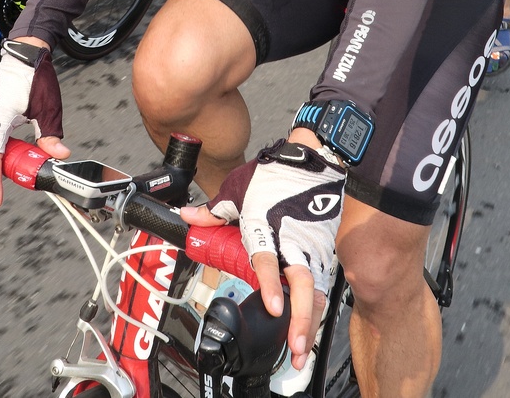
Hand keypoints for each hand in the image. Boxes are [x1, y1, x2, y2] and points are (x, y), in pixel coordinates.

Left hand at [179, 139, 345, 370]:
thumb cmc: (274, 175)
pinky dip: (315, 309)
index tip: (273, 307)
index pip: (268, 261)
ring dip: (309, 321)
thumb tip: (187, 217)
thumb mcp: (238, 189)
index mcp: (268, 227)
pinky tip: (309, 329)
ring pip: (315, 291)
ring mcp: (312, 248)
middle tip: (295, 346)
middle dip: (300, 318)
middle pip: (302, 285)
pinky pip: (320, 284)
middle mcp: (294, 242)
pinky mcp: (323, 251)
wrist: (311, 160)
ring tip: (301, 349)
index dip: (270, 284)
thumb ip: (213, 210)